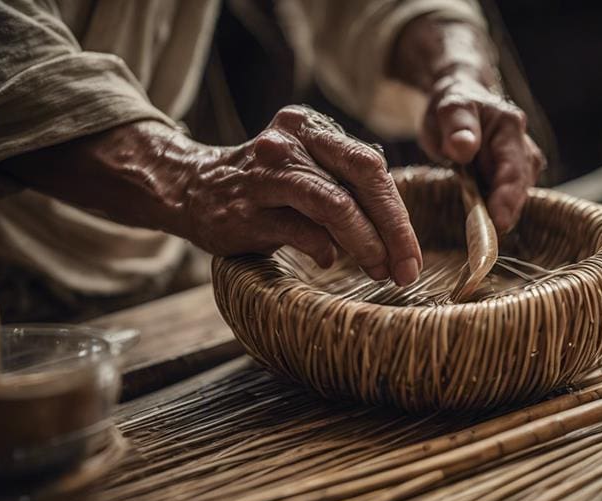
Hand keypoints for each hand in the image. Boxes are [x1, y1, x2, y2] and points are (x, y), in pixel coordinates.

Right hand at [178, 106, 421, 284]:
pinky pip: (299, 229)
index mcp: (311, 128)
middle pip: (363, 175)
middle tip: (406, 268)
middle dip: (393, 227)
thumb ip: (347, 185)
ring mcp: (266, 174)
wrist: (190, 189)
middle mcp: (291, 143)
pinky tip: (328, 261)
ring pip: (334, 203)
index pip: (370, 165)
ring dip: (365, 243)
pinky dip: (322, 249)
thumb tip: (398, 228)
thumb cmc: (264, 187)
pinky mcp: (246, 209)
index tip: (411, 255)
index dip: (398, 213)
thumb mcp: (306, 170)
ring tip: (380, 271)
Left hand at [419, 73, 544, 231]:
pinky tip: (482, 226)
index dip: (508, 198)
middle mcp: (523, 146)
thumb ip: (457, 125)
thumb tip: (464, 147)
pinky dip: (496, 213)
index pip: (513, 167)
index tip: (499, 222)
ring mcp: (522, 164)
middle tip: (488, 239)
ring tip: (481, 233)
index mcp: (510, 126)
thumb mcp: (449, 108)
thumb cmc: (454, 107)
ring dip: (501, 214)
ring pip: (517, 196)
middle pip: (521, 186)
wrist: (461, 106)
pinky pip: (508, 199)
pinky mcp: (513, 179)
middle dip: (507, 212)